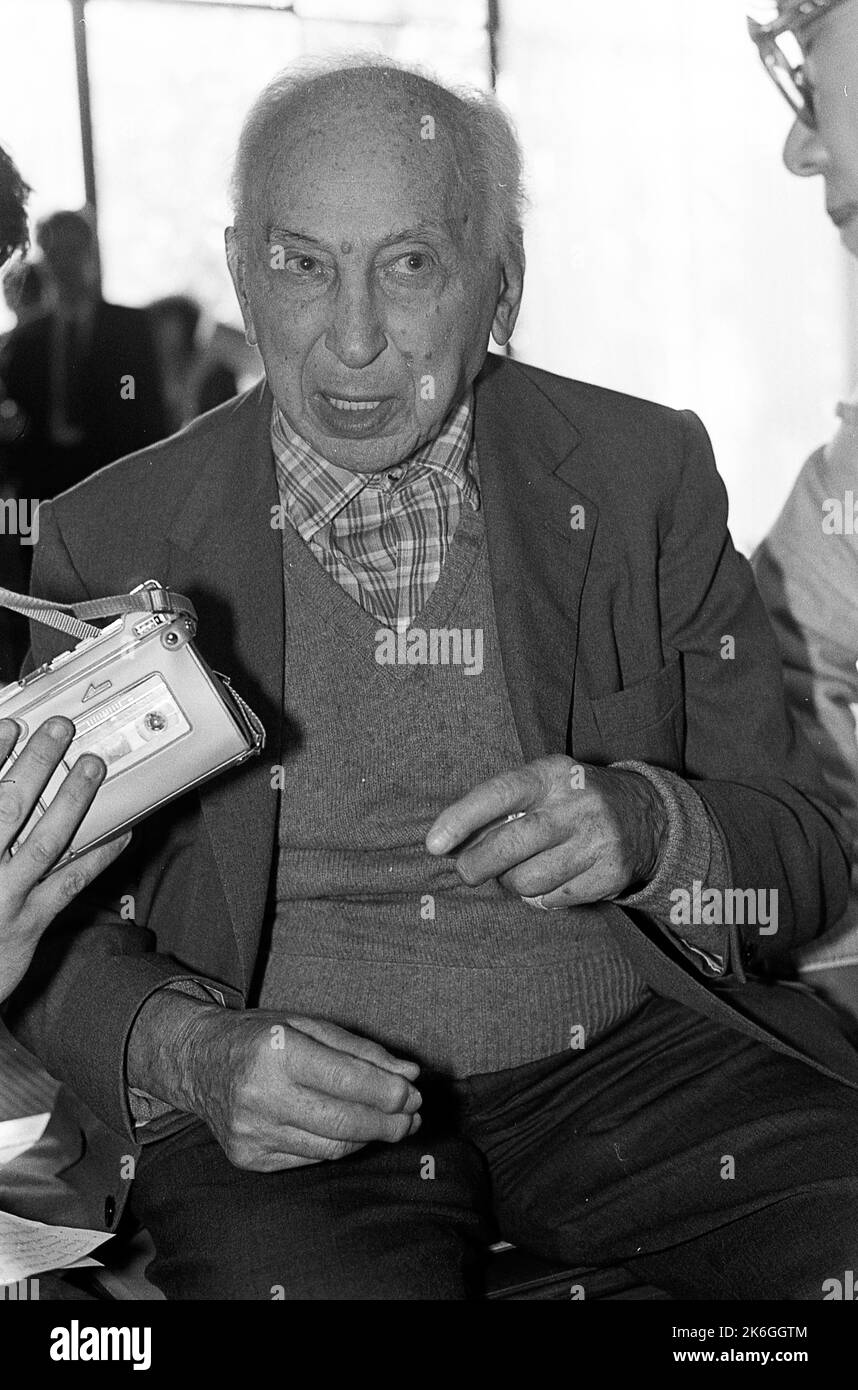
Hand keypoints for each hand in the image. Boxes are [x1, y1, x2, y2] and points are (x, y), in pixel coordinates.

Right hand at [0, 715, 130, 1002]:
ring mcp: (5, 897)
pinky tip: (122, 829)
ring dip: (72, 800)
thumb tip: (2, 780)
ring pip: (45, 841)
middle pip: (8, 807)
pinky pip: (70, 883)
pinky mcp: (29, 923)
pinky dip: (99, 854)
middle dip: (35, 764)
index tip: (10, 724)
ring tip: (93, 765)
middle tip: (60, 728)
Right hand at [178, 1005, 421, 1171]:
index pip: (346, 1081)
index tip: (415, 1093)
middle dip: (387, 1123)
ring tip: (393, 1125)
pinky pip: (309, 1159)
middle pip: (342, 1122)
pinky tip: (351, 1133)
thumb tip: (409, 1074)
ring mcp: (251, 1132)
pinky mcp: (248, 1157)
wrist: (196, 1061)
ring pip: (330, 1148)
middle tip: (414, 1117)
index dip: (388, 1092)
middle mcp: (259, 1095)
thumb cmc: (260, 1036)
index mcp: (276, 1051)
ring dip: (369, 1138)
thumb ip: (360, 1050)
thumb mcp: (307, 1025)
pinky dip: (337, 1147)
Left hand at [425, 755, 666, 907]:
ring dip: (513, 883)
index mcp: (552, 774)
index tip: (434, 844)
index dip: (461, 819)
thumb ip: (502, 807)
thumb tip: (449, 843)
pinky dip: (542, 897)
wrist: (648, 814)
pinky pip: (554, 899)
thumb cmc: (574, 800)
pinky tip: (552, 880)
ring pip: (528, 880)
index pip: (498, 793)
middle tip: (467, 872)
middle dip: (477, 865)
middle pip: (510, 845)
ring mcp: (598, 839)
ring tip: (521, 871)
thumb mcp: (544, 785)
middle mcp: (577, 804)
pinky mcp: (611, 873)